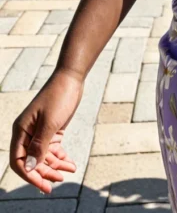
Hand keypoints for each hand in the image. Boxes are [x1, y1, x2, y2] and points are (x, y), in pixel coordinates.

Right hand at [10, 68, 83, 192]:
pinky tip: (71, 164)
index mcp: (21, 131)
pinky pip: (52, 149)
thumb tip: (29, 168)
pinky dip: (60, 157)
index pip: (18, 161)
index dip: (29, 175)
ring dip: (55, 166)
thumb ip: (39, 146)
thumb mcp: (50, 123)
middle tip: (58, 181)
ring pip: (43, 157)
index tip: (43, 185)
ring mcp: (39, 132)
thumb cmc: (58, 97)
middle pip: (31, 161)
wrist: (71, 78)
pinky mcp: (51, 130)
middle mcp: (27, 133)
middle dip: (44, 172)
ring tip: (69, 170)